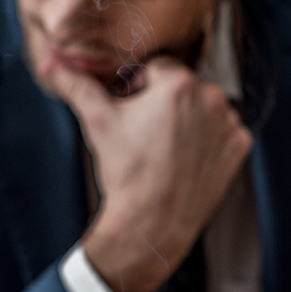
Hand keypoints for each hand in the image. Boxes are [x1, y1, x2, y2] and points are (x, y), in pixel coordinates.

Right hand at [39, 56, 250, 291]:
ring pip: (205, 107)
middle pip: (183, 86)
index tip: (131, 114)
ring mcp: (230, 124)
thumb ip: (77, 88)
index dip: (139, 89)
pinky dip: (208, 141)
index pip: (157, 68)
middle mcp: (212, 97)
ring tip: (166, 149)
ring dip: (189, 119)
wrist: (152, 224)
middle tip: (147, 135)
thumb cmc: (125, 173)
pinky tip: (186, 160)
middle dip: (165, 103)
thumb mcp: (98, 123)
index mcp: (178, 83)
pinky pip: (222, 132)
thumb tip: (49, 66)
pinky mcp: (241, 147)